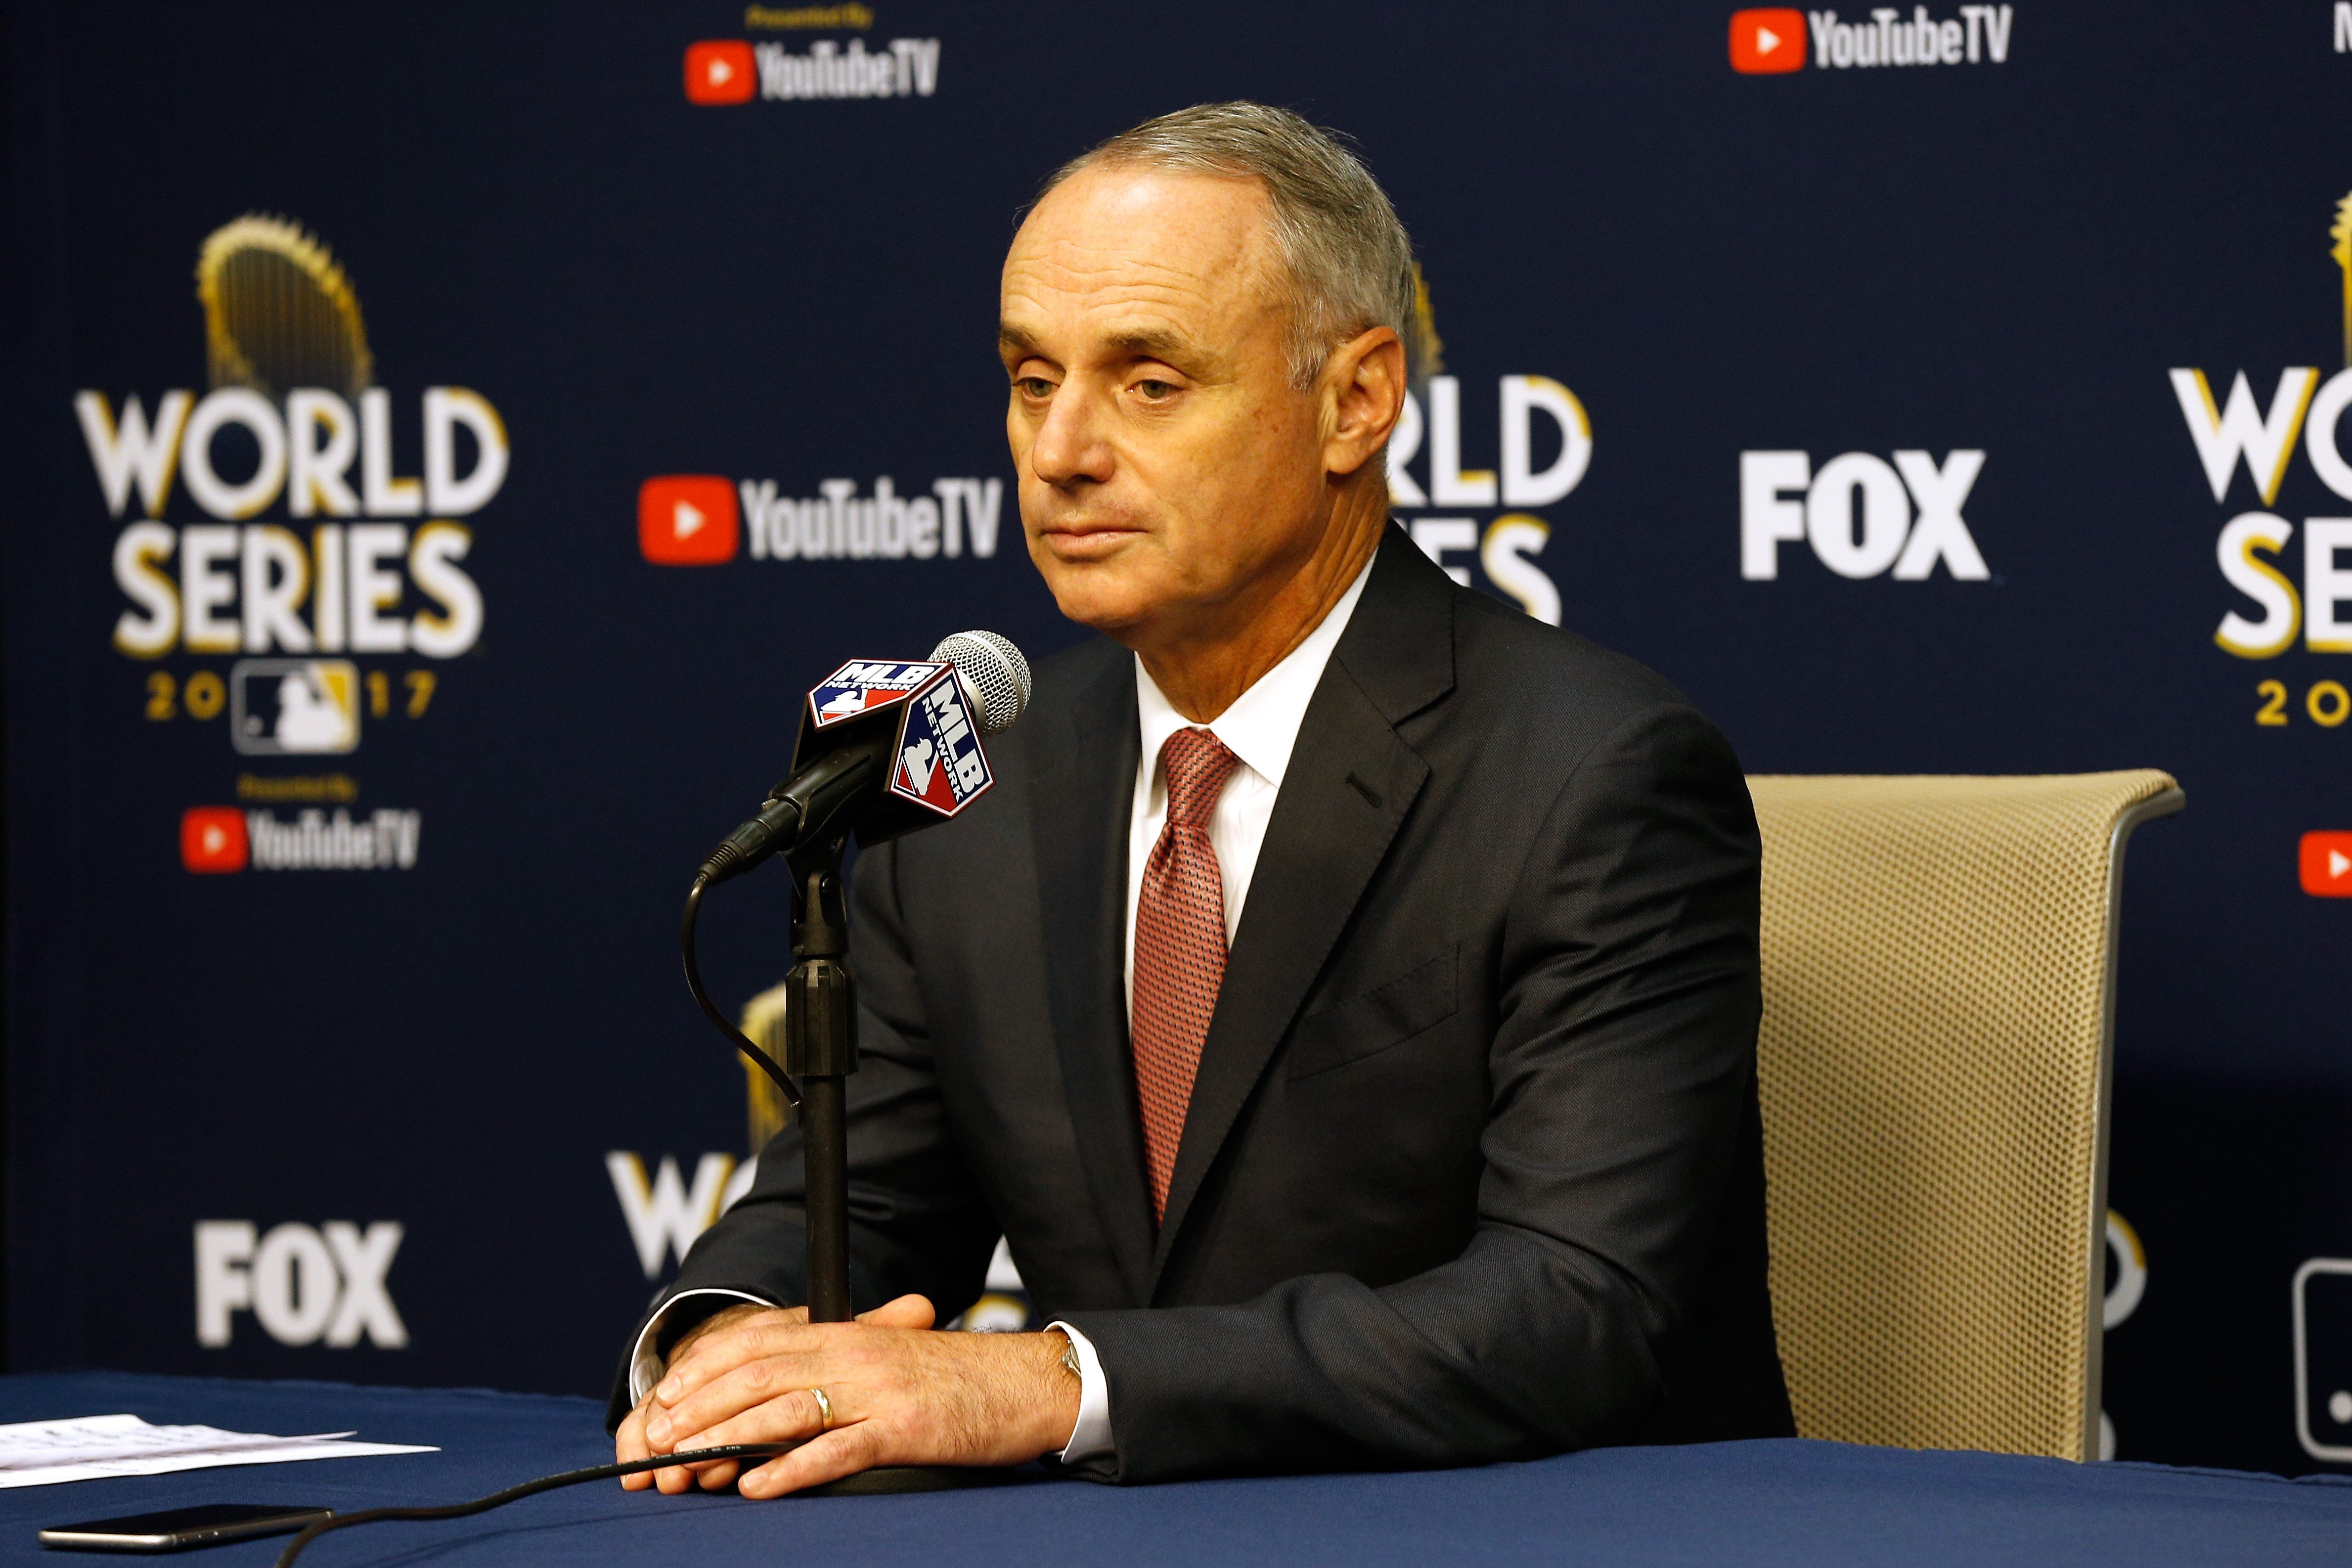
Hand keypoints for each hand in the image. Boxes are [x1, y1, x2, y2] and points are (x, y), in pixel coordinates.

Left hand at [614, 1295, 1080, 1497]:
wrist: (1027, 1382)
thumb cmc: (958, 1381)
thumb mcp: (889, 1361)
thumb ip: (837, 1370)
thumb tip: (782, 1398)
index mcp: (847, 1334)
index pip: (758, 1340)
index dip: (704, 1367)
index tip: (664, 1396)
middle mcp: (854, 1353)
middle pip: (757, 1374)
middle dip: (698, 1406)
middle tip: (656, 1437)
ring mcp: (876, 1390)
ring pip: (784, 1409)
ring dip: (726, 1437)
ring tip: (684, 1462)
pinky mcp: (902, 1428)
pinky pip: (836, 1449)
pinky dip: (791, 1469)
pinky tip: (756, 1486)